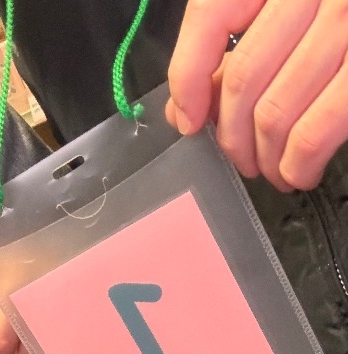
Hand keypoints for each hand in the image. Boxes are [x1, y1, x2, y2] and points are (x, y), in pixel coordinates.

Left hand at [166, 0, 347, 190]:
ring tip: (274, 170)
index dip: (188, 74)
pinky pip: (312, 133)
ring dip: (265, 159)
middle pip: (242, 77)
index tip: (188, 116)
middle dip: (232, 136)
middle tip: (242, 158)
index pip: (213, 13)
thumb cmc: (347, 15)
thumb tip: (187, 104)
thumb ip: (241, 38)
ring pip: (273, 113)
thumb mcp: (304, 5)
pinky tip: (300, 171)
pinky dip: (296, 164)